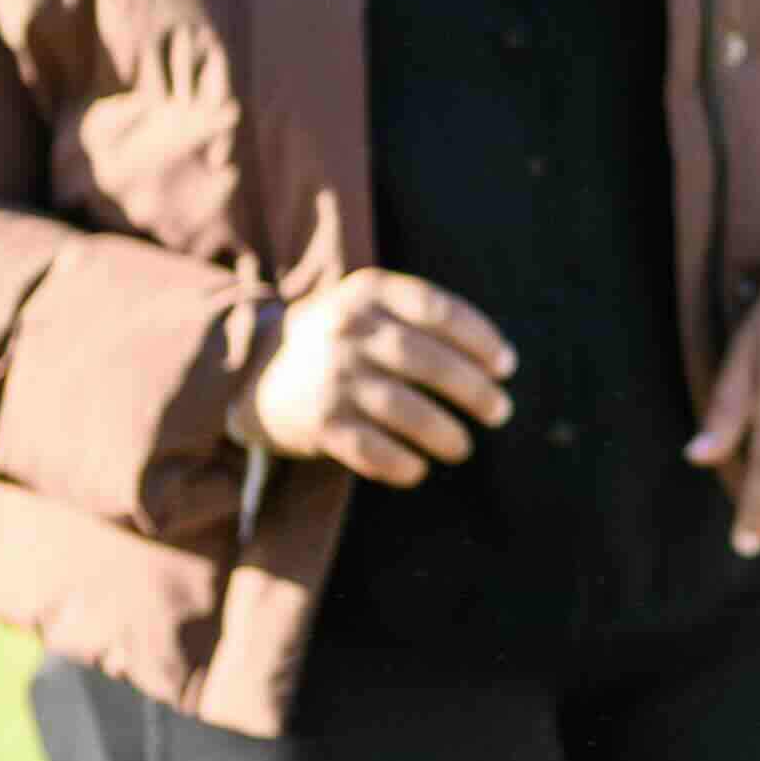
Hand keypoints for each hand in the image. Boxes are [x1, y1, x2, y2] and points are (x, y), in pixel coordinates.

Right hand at [233, 271, 518, 486]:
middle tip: (500, 411)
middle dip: (473, 389)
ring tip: (464, 447)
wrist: (252, 373)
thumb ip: (419, 318)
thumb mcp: (367, 307)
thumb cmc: (338, 341)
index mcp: (367, 292)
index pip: (437, 309)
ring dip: (444, 433)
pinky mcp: (319, 423)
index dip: (480, 339)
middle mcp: (347, 330)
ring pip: (404, 409)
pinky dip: (402, 463)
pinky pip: (372, 450)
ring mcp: (331, 377)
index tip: (507, 365)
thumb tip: (498, 362)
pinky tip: (419, 469)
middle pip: (426, 360)